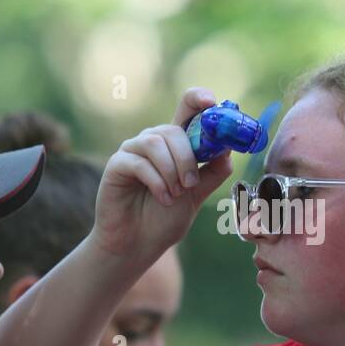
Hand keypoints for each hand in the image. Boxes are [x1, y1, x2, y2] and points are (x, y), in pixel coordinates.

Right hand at [90, 87, 232, 262]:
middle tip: (190, 183)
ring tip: (176, 194)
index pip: (187, 111)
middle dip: (187, 156)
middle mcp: (152, 142)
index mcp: (174, 145)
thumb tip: (228, 149)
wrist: (138, 245)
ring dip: (171, 170)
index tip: (211, 102)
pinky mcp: (116, 165)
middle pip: (173, 129)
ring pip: (155, 142)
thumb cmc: (164, 219)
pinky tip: (162, 198)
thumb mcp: (197, 195)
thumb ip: (212, 172)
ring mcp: (132, 151)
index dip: (198, 100)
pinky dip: (156, 180)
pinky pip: (138, 162)